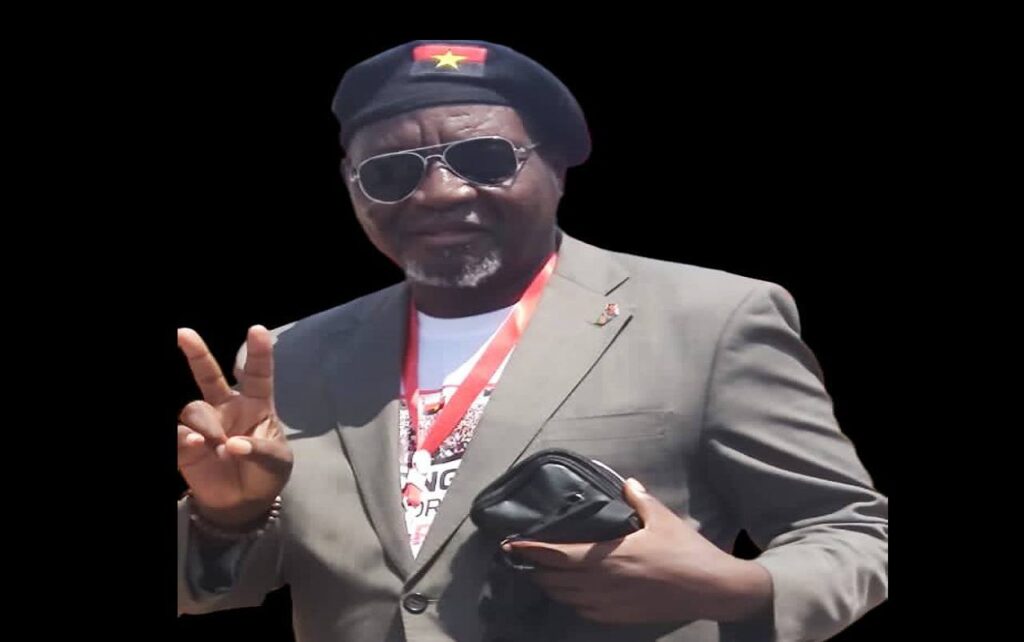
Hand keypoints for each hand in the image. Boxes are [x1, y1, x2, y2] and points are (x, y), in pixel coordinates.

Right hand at [177, 325, 292, 526]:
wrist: (245, 503)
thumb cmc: (266, 473)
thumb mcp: (276, 462)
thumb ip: (260, 451)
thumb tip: (233, 445)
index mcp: (256, 405)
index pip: (257, 375)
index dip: (259, 352)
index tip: (258, 330)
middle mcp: (227, 408)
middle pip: (209, 375)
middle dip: (197, 353)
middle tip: (183, 333)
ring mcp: (205, 425)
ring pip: (193, 409)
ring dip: (203, 425)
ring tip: (214, 445)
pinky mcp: (186, 445)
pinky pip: (177, 433)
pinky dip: (183, 438)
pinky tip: (195, 445)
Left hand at [506, 479, 772, 624]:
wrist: (712, 590)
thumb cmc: (686, 551)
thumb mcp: (661, 518)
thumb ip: (638, 499)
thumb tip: (626, 482)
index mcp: (608, 556)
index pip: (557, 555)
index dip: (531, 551)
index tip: (511, 545)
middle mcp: (603, 583)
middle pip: (554, 580)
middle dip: (536, 569)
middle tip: (525, 556)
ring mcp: (610, 604)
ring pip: (565, 598)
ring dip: (551, 586)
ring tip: (544, 572)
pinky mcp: (620, 618)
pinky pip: (584, 612)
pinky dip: (571, 601)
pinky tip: (573, 592)